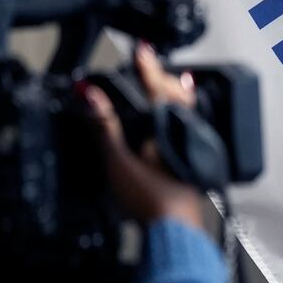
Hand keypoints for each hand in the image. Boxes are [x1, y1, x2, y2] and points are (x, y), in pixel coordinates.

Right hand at [85, 44, 204, 228]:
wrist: (175, 232)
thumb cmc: (151, 200)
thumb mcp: (118, 160)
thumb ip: (103, 125)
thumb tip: (89, 93)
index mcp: (168, 125)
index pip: (155, 86)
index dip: (146, 67)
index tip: (140, 49)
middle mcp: (186, 134)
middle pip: (179, 96)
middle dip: (165, 80)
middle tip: (155, 66)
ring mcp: (193, 151)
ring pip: (187, 114)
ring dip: (176, 99)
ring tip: (172, 89)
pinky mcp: (193, 168)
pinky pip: (189, 134)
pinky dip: (181, 123)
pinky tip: (175, 133)